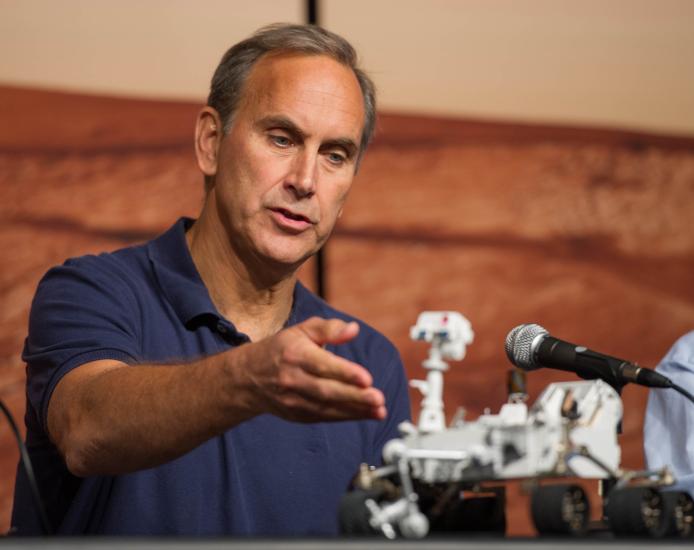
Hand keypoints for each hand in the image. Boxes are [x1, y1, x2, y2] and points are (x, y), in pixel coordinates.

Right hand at [232, 317, 386, 422]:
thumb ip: (328, 328)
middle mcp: (293, 379)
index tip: (367, 378)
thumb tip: (353, 329)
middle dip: (354, 396)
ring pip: (327, 408)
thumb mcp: (301, 330)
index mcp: (295, 355)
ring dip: (355, 410)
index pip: (322, 365)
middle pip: (326, 391)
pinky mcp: (297, 414)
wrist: (248, 378)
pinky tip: (366, 414)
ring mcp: (294, 400)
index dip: (345, 373)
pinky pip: (324, 417)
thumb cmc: (281, 349)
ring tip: (379, 410)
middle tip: (378, 398)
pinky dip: (346, 417)